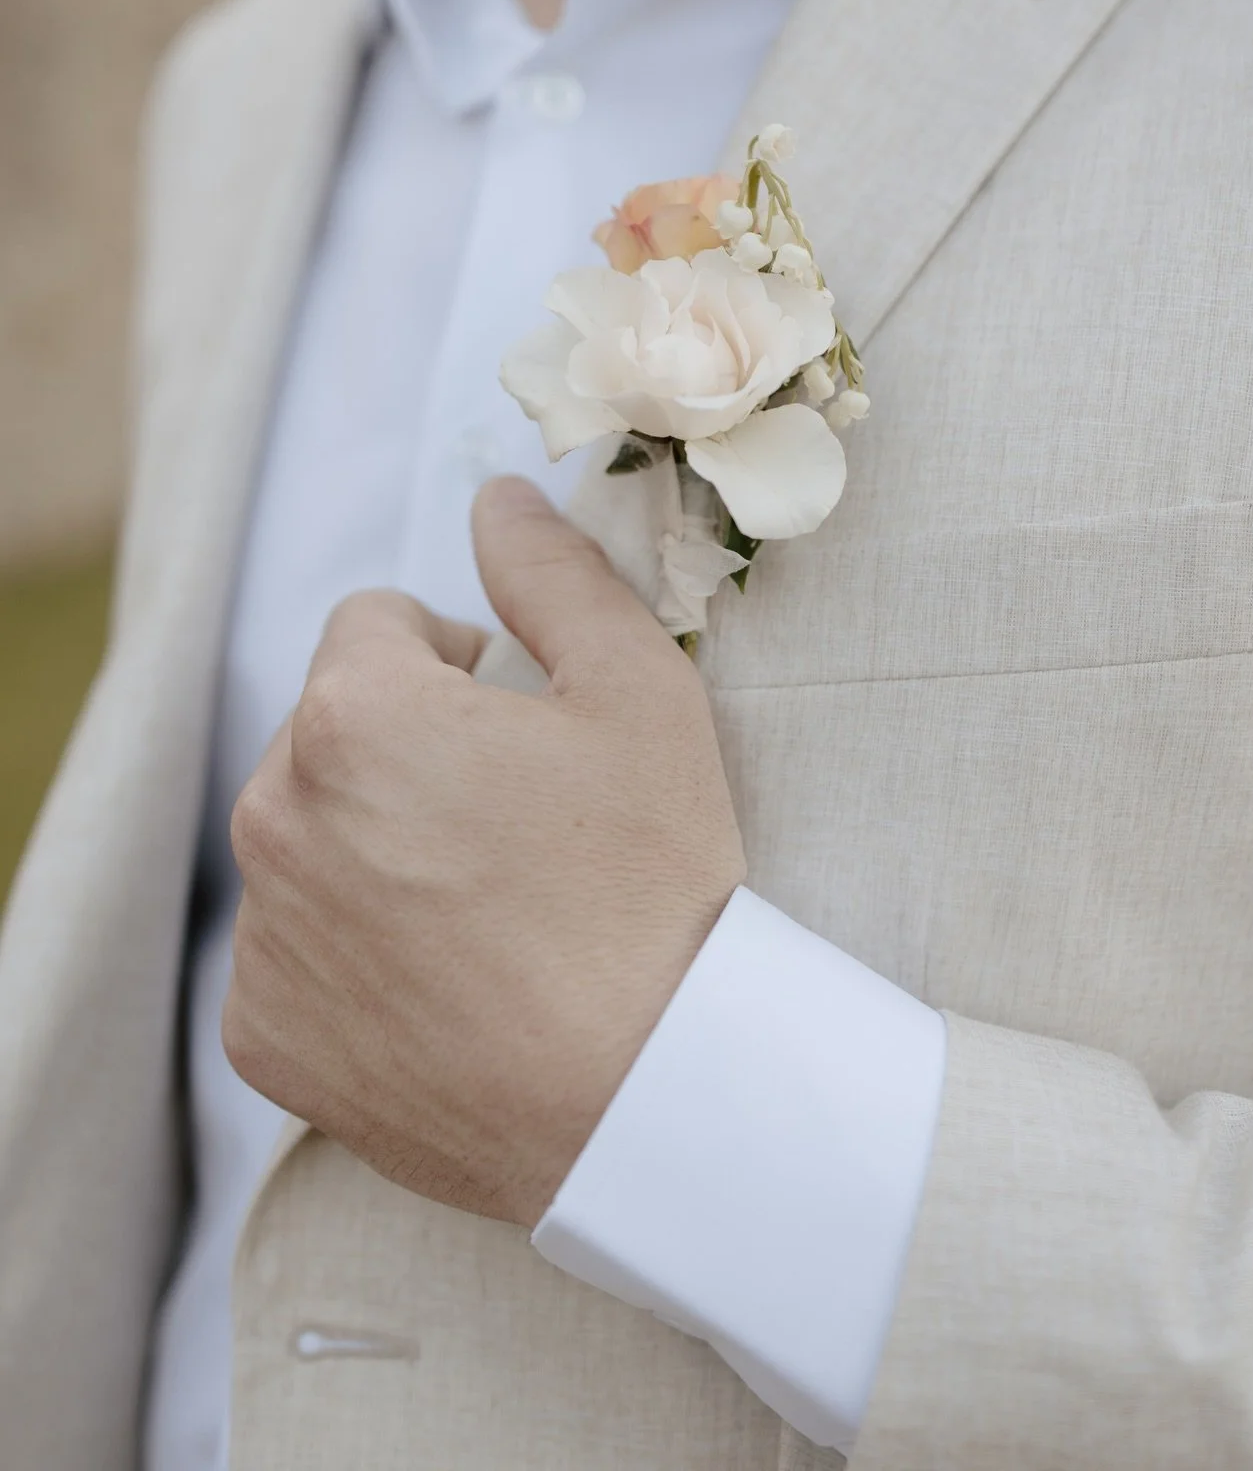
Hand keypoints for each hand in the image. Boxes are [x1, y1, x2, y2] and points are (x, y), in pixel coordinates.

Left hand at [222, 476, 746, 1229]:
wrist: (647, 1094)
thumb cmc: (651, 880)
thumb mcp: (638, 691)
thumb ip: (552, 572)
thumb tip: (495, 496)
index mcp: (354, 712)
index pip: (373, 628)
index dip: (458, 664)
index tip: (522, 730)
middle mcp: (275, 814)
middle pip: (329, 732)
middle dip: (406, 752)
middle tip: (515, 824)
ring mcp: (264, 936)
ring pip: (308, 841)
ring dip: (373, 848)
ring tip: (488, 910)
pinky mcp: (263, 1037)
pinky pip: (293, 956)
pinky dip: (350, 957)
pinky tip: (448, 988)